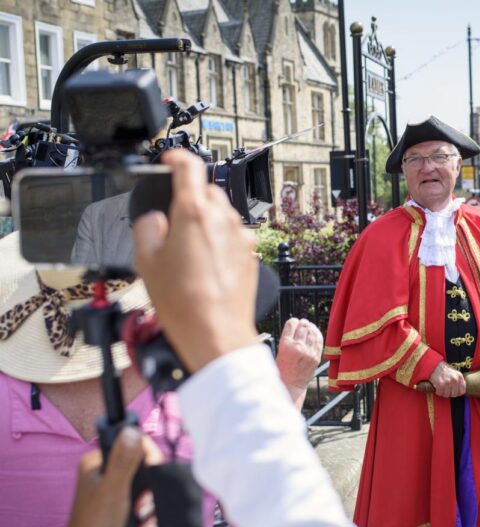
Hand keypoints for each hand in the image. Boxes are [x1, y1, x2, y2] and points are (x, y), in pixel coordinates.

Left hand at [56, 427, 163, 526]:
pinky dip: (153, 520)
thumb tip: (132, 428)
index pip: (133, 444)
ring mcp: (120, 495)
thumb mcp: (111, 490)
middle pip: (147, 468)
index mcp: (99, 464)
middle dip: (151, 490)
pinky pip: (153, 507)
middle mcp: (109, 477)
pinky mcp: (130, 512)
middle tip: (141, 506)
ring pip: (153, 490)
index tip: (152, 471)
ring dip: (153, 509)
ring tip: (141, 523)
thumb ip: (123, 461)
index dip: (149, 456)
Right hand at [133, 149, 259, 372]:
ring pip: (223, 214)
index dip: (176, 157)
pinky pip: (233, 237)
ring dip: (206, 222)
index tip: (169, 161)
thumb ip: (147, 228)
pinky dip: (220, 241)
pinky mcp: (251, 254)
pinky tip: (207, 266)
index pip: (189, 166)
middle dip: (190, 199)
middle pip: (207, 192)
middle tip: (173, 223)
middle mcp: (223, 218)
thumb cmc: (183, 302)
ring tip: (189, 252)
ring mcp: (241, 236)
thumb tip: (154, 220)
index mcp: (193, 212)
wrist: (216, 331)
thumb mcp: (145, 261)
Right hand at [276, 318, 323, 409]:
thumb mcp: (279, 352)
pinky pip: (319, 341)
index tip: (293, 322)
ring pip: (312, 332)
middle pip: (303, 326)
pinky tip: (315, 332)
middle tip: (302, 323)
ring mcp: (309, 352)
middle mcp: (298, 347)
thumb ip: (287, 339)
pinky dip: (317, 334)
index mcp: (285, 345)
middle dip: (303, 323)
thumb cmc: (282, 368)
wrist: (291, 385)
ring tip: (308, 326)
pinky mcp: (316, 357)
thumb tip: (295, 325)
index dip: (293, 321)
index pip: (291, 324)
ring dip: (311, 327)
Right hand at [427, 361, 465, 397]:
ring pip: (447, 395)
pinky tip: (437, 386)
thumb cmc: (444, 369)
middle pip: (454, 394)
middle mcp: (455, 379)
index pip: (462, 391)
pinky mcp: (440, 384)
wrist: (434, 364)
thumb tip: (461, 390)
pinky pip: (440, 393)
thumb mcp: (455, 372)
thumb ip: (459, 380)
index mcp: (459, 376)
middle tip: (446, 389)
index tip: (453, 391)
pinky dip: (438, 391)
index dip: (457, 393)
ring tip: (441, 387)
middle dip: (450, 393)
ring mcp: (448, 382)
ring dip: (443, 393)